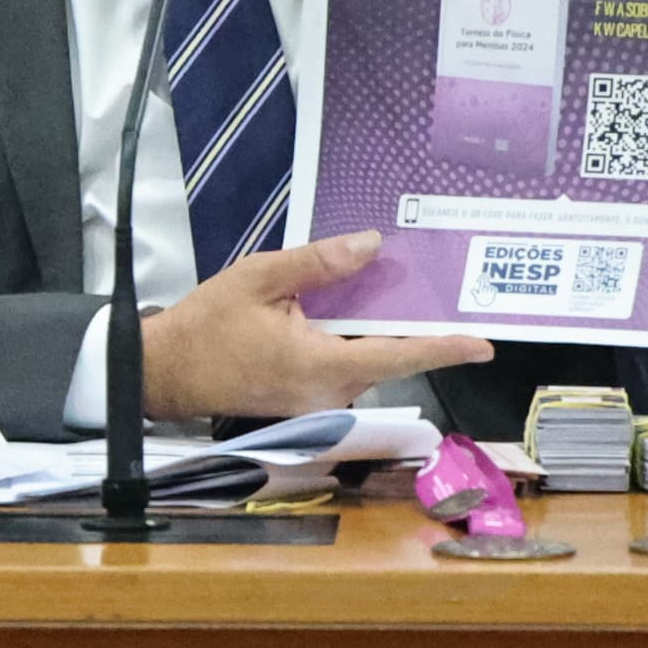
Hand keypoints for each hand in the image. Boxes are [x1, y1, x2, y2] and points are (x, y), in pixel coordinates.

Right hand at [138, 230, 493, 422]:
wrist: (163, 371)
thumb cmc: (207, 324)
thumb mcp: (260, 278)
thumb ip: (320, 263)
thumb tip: (372, 246)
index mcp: (323, 365)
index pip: (398, 356)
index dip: (445, 349)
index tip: (484, 345)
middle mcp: (329, 392)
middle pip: (387, 356)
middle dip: (417, 325)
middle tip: (448, 291)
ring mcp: (316, 401)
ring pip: (365, 361)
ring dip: (383, 329)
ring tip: (406, 289)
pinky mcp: (304, 399)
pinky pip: (342, 366)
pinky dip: (355, 339)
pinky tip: (356, 308)